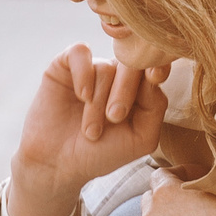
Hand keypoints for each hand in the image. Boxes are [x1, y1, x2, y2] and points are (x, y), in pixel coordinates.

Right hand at [8, 46, 167, 215]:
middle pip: (131, 64)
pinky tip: (82, 96)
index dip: (157, 68)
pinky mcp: (65, 64)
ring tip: (90, 130)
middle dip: (124, 91)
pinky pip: (80, 52)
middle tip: (114, 118)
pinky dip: (83, 73)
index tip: (157, 76)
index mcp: (138, 89)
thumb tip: (152, 75)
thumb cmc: (100, 153)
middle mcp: (116, 75)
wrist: (58, 163)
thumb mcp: (140, 139)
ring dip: (98, 102)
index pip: (153, 69)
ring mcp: (92, 68)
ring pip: (105, 68)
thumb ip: (156, 107)